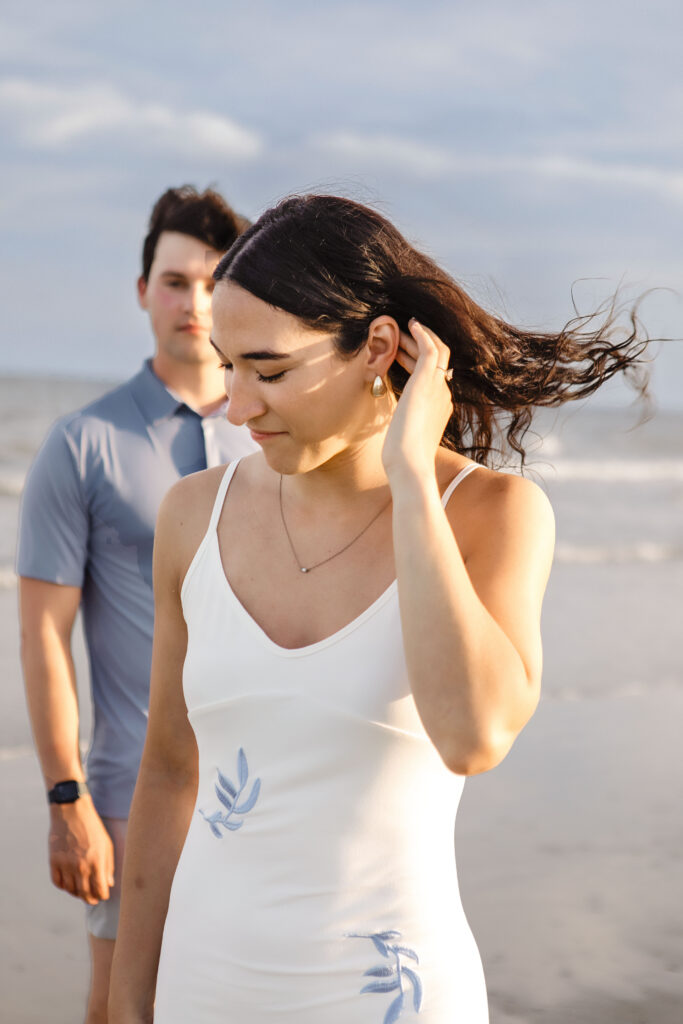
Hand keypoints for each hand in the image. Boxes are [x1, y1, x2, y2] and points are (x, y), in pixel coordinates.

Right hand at [49, 797, 114, 904]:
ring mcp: (66, 864)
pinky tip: (69, 884)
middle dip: (90, 899)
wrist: (72, 811)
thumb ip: (108, 865)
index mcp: (96, 861)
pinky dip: (63, 886)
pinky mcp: (54, 861)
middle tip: (93, 900)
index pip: (100, 889)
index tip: (103, 895)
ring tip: (82, 892)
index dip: (102, 895)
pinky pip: (58, 882)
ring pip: (71, 890)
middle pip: (85, 893)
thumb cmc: (92, 827)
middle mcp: (80, 866)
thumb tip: (109, 883)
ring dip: (77, 894)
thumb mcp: (106, 844)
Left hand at [382, 318, 453, 480]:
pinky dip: (422, 335)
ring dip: (418, 338)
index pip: (433, 375)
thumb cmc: (401, 457)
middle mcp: (444, 394)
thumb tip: (393, 419)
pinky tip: (411, 325)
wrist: (409, 465)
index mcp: (440, 406)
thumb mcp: (403, 434)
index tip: (399, 354)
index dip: (415, 361)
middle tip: (398, 336)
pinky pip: (431, 349)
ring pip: (435, 351)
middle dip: (416, 346)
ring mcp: (438, 388)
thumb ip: (402, 420)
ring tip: (400, 329)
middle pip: (437, 360)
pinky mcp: (428, 383)